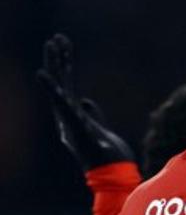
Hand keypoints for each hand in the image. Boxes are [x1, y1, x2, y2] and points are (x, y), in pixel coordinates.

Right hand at [36, 34, 134, 172]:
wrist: (113, 176)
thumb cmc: (108, 156)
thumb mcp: (100, 130)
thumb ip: (92, 116)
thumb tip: (85, 102)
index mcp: (73, 116)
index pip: (65, 86)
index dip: (64, 65)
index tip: (63, 45)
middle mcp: (68, 118)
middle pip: (61, 83)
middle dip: (58, 60)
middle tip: (56, 38)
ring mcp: (70, 122)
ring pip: (59, 89)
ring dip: (56, 66)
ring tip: (52, 45)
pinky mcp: (75, 127)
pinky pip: (61, 105)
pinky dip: (51, 90)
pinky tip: (43, 75)